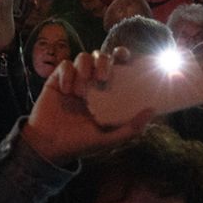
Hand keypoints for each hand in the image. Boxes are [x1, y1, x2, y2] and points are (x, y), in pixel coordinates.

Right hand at [19, 49, 151, 166]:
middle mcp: (91, 83)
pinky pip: (64, 65)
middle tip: (103, 77)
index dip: (122, 56)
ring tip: (83, 86)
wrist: (49, 146)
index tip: (126, 58)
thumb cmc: (79, 143)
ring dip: (85, 66)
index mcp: (106, 92)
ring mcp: (73, 80)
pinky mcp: (57, 80)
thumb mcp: (108, 140)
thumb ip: (130, 128)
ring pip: (83, 57)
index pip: (117, 66)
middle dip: (104, 60)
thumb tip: (152, 110)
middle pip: (101, 56)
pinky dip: (67, 74)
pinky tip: (66, 91)